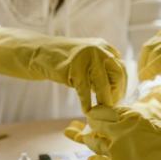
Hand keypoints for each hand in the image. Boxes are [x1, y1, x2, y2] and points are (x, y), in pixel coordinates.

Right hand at [0, 27, 126, 111]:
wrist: (38, 52)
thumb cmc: (65, 61)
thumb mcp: (88, 60)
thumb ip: (102, 70)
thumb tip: (118, 92)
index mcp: (105, 47)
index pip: (121, 68)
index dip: (122, 85)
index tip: (119, 98)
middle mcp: (99, 49)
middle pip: (117, 75)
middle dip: (116, 93)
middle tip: (112, 107)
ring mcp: (88, 57)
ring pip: (103, 84)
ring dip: (105, 101)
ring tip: (102, 112)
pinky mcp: (75, 67)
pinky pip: (85, 90)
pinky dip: (87, 102)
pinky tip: (87, 111)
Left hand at [65, 89, 160, 159]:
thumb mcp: (155, 121)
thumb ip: (137, 119)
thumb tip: (128, 117)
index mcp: (131, 116)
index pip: (103, 110)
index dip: (95, 112)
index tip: (93, 113)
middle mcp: (120, 131)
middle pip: (95, 125)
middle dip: (88, 124)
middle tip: (81, 125)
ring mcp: (117, 149)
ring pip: (93, 142)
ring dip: (88, 140)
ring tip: (84, 138)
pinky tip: (92, 159)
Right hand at [138, 24, 160, 80]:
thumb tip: (159, 72)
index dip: (153, 68)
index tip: (145, 79)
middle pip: (155, 51)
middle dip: (146, 66)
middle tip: (143, 79)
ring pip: (150, 45)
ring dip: (143, 61)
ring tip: (144, 73)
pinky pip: (150, 42)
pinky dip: (145, 54)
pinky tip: (147, 63)